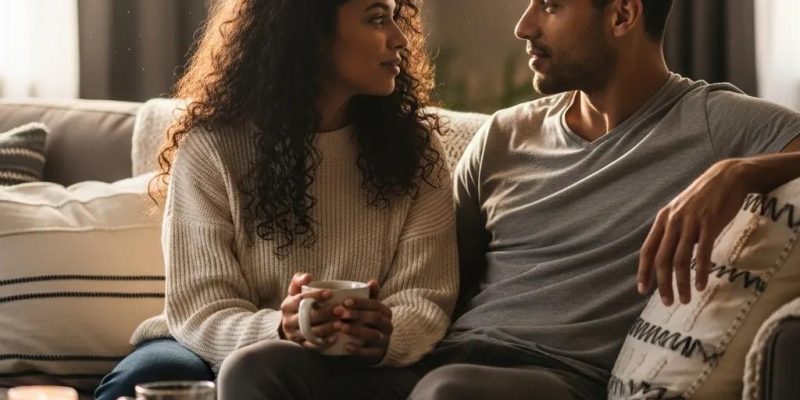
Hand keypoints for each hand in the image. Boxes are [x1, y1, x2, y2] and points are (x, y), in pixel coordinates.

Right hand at [279, 273, 337, 348]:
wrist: (286, 326)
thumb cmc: (296, 304)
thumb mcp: (294, 291)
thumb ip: (299, 280)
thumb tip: (308, 276)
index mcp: (287, 305)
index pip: (300, 299)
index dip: (315, 296)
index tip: (330, 293)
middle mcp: (288, 321)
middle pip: (307, 317)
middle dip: (325, 313)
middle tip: (341, 309)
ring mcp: (294, 334)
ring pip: (311, 332)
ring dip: (327, 328)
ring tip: (341, 324)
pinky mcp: (300, 345)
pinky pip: (312, 345)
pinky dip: (324, 342)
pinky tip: (336, 338)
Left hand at [333, 280, 392, 363]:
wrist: (378, 345)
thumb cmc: (370, 322)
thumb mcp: (371, 309)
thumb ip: (371, 295)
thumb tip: (372, 281)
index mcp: (386, 313)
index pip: (376, 305)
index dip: (361, 303)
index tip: (345, 301)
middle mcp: (388, 326)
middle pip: (376, 318)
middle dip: (358, 315)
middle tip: (340, 313)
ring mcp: (384, 341)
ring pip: (373, 335)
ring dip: (356, 330)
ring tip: (341, 327)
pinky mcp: (378, 354)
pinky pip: (369, 353)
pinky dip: (358, 349)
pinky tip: (346, 346)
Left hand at [638, 159, 751, 305]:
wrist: (726, 177)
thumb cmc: (703, 198)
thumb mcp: (681, 212)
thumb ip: (673, 232)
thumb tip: (668, 258)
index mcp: (662, 220)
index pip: (647, 250)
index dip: (643, 272)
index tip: (642, 290)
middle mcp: (672, 222)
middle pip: (662, 259)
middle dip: (662, 284)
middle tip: (668, 302)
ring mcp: (690, 222)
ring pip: (680, 259)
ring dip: (681, 283)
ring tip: (686, 299)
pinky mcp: (709, 224)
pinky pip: (702, 252)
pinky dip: (701, 271)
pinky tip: (702, 285)